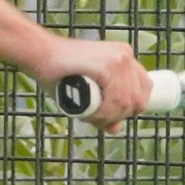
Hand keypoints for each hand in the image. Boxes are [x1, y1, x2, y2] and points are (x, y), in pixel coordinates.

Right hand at [30, 35, 152, 134]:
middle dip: (119, 115)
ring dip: (107, 116)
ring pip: (126, 103)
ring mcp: (118, 59)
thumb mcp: (87, 93)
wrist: (40, 55)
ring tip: (88, 114)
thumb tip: (116, 129)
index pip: (144, 89)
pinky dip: (103, 113)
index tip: (112, 113)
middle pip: (138, 100)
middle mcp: (125, 55)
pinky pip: (115, 100)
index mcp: (124, 57)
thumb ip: (104, 109)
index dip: (130, 107)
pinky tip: (89, 112)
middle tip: (97, 116)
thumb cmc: (59, 74)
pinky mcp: (107, 65)